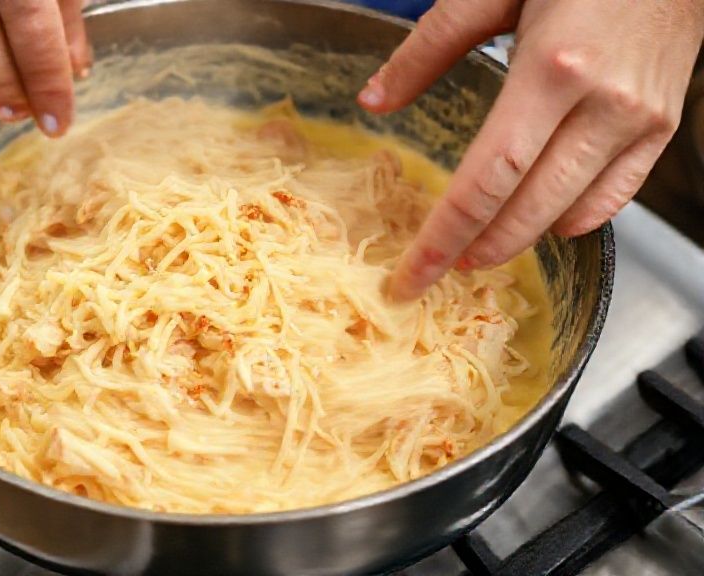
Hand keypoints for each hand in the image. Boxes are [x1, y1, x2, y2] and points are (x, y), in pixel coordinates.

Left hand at [358, 0, 703, 299]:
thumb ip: (427, 49)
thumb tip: (373, 101)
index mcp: (551, 70)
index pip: (486, 180)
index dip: (444, 236)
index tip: (412, 275)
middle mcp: (601, 103)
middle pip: (526, 208)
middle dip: (474, 250)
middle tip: (436, 270)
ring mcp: (639, 120)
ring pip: (572, 213)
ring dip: (519, 241)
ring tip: (478, 249)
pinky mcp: (663, 126)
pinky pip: (617, 197)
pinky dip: (575, 221)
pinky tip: (541, 224)